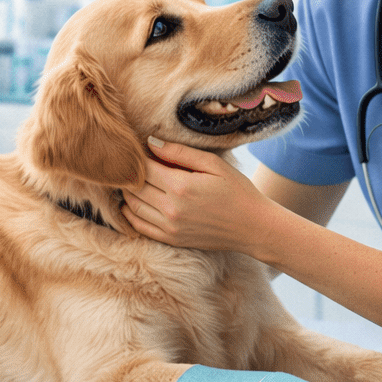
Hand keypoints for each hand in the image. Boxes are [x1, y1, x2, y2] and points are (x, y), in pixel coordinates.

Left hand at [119, 137, 273, 253]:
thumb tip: (151, 142)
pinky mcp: (171, 239)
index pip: (144, 168)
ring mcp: (170, 227)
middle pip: (135, 187)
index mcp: (181, 186)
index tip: (142, 151)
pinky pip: (140, 227)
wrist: (252, 227)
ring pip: (132, 207)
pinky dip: (130, 214)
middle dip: (132, 174)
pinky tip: (131, 204)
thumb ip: (180, 153)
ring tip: (133, 181)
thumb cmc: (237, 191)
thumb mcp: (213, 164)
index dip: (139, 157)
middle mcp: (171, 209)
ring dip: (128, 193)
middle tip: (134, 166)